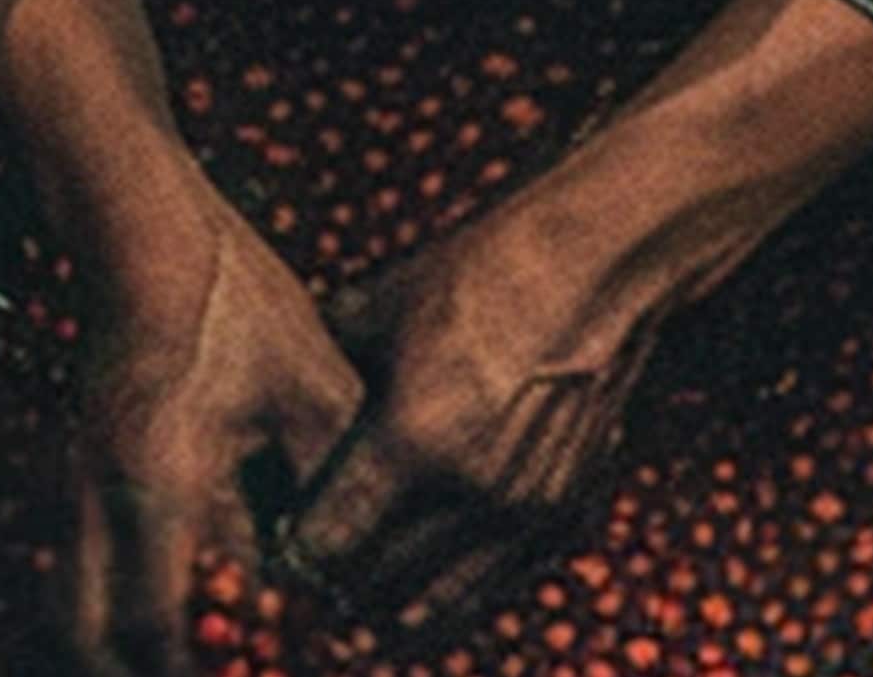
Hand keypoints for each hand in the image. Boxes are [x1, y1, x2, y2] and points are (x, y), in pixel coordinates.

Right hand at [59, 186, 362, 675]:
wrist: (141, 225)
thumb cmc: (231, 296)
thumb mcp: (312, 384)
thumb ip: (331, 483)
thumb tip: (343, 566)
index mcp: (161, 488)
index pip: (177, 624)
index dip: (226, 663)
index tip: (273, 661)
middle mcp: (98, 499)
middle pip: (92, 639)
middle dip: (147, 670)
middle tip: (217, 669)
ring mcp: (73, 483)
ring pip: (75, 605)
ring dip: (126, 642)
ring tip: (199, 650)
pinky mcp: (74, 465)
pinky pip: (79, 563)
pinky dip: (118, 598)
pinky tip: (180, 592)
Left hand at [280, 0, 872, 632]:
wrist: (594, 266)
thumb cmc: (479, 276)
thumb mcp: (376, 312)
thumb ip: (325, 371)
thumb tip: (278, 404)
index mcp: (413, 441)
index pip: (329, 542)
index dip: (295, 551)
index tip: (281, 543)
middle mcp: (471, 491)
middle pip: (377, 585)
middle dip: (336, 586)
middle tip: (313, 574)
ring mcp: (524, 508)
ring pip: (440, 602)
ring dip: (394, 605)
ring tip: (361, 600)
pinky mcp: (565, 510)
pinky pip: (496, 584)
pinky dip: (457, 594)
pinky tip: (428, 586)